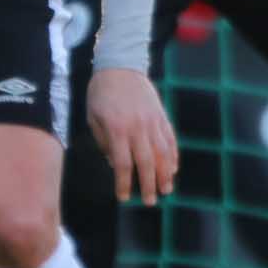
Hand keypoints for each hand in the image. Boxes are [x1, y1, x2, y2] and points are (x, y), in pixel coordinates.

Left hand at [85, 67, 178, 205]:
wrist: (120, 66)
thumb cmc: (101, 93)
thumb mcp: (93, 118)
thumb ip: (103, 141)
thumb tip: (113, 162)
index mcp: (118, 130)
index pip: (122, 163)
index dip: (124, 183)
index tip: (124, 198)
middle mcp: (138, 128)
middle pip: (146, 162)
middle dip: (149, 184)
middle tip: (152, 201)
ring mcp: (153, 122)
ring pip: (162, 153)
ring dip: (165, 173)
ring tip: (168, 189)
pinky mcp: (162, 116)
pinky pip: (170, 139)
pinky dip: (173, 155)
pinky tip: (174, 168)